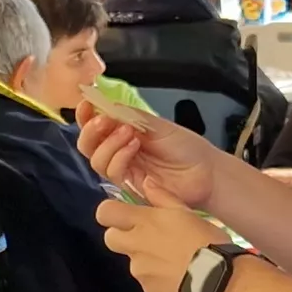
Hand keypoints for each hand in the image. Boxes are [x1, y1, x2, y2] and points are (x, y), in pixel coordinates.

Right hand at [79, 104, 221, 209]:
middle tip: (103, 121)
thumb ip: (130, 116)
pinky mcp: (130, 186)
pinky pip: (113, 172)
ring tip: (129, 133)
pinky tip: (134, 146)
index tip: (86, 104)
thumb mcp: (157, 125)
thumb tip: (105, 105)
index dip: (85, 116)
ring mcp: (124, 170)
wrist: (206, 171)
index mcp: (123, 133)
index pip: (95, 126)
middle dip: (90, 132)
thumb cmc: (185, 147)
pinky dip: (119, 157)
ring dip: (108, 144)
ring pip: (97, 160)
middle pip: (88, 146)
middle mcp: (119, 152)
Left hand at [95, 191, 227, 291]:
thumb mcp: (187, 213)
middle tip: (145, 238)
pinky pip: (146, 280)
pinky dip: (157, 277)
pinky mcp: (147, 289)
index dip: (111, 213)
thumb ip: (162, 197)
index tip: (124, 215)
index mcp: (145, 222)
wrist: (216, 278)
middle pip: (110, 238)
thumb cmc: (205, 239)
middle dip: (121, 237)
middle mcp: (135, 245)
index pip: (105, 212)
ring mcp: (139, 270)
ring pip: (132, 260)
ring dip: (145, 258)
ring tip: (172, 260)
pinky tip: (176, 275)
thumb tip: (146, 183)